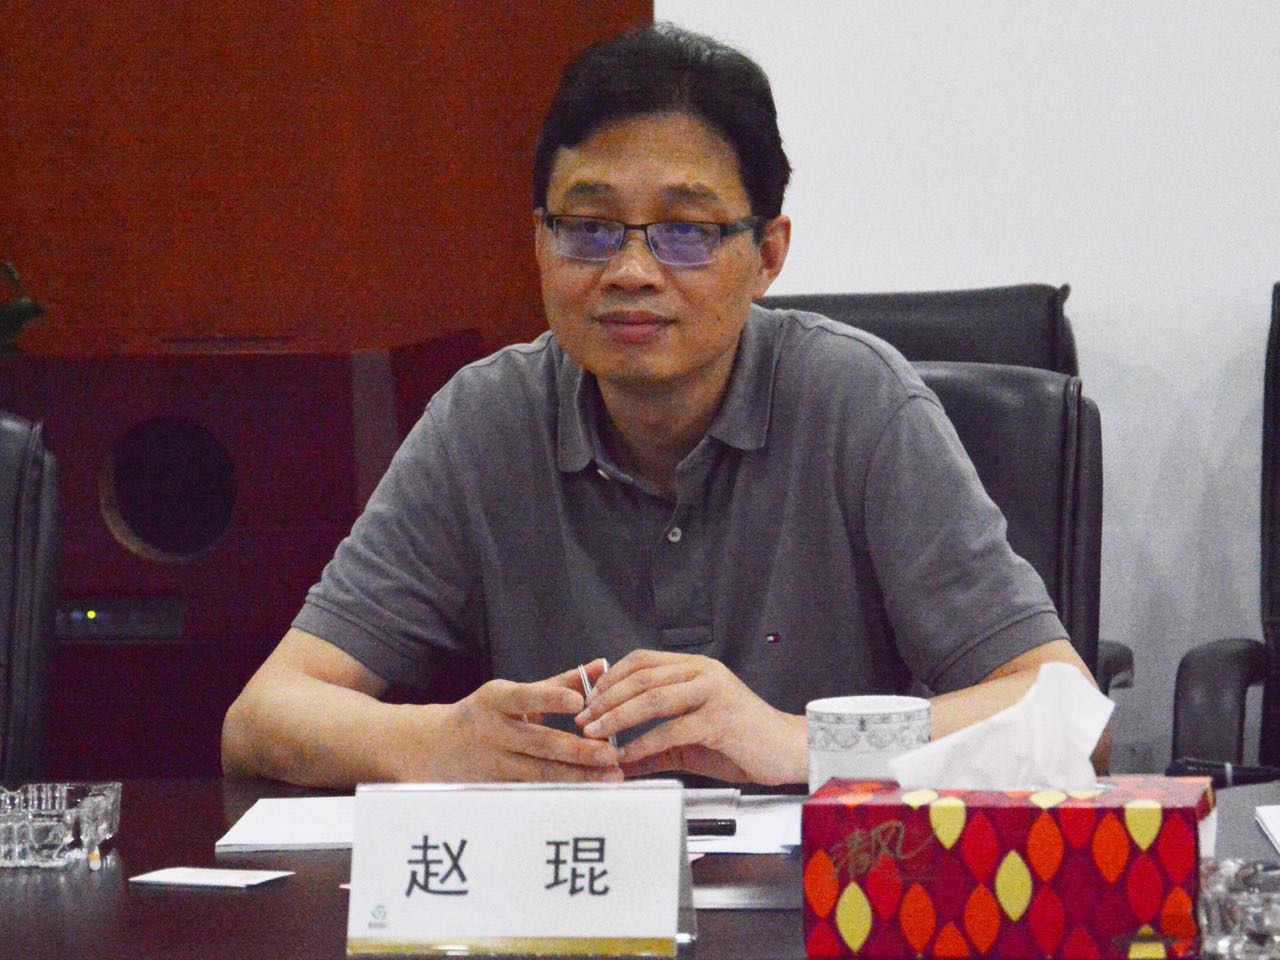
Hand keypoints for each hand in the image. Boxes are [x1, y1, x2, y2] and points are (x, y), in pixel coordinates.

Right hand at [436, 664, 622, 781]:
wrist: (435, 748)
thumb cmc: (486, 714)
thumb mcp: (514, 693)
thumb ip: (560, 683)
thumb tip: (603, 666)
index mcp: (495, 701)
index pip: (524, 697)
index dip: (550, 699)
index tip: (577, 702)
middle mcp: (493, 732)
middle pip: (539, 743)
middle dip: (578, 751)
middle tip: (611, 754)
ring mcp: (493, 764)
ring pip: (540, 773)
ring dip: (578, 777)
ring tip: (611, 777)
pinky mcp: (497, 789)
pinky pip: (535, 792)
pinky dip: (564, 792)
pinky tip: (591, 794)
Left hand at [574, 650, 805, 784]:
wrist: (787, 751)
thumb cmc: (740, 742)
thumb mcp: (688, 742)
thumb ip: (652, 746)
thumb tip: (614, 760)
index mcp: (695, 668)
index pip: (641, 661)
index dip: (609, 679)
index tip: (587, 700)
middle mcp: (703, 672)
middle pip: (641, 677)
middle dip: (605, 700)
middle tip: (582, 720)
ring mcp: (713, 692)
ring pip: (652, 698)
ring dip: (617, 718)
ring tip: (595, 735)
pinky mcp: (721, 719)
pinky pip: (672, 729)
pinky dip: (643, 743)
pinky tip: (626, 756)